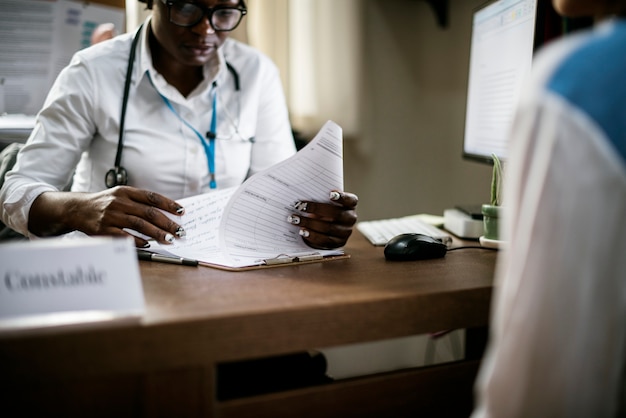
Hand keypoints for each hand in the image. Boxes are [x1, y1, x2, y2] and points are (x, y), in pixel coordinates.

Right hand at [29, 186, 185, 247]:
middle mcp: (119, 202)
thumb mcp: (121, 195)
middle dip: (167, 223)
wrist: (77, 208)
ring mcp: (111, 216)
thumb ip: (140, 202)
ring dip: (157, 233)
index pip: (152, 197)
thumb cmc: (106, 203)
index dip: (168, 204)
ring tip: (170, 239)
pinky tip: (149, 244)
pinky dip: (138, 241)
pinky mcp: (104, 229)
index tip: (182, 212)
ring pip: (139, 225)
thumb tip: (167, 213)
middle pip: (148, 213)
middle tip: (180, 231)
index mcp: (126, 191)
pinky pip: (124, 237)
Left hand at [288, 190, 357, 248]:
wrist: (325, 228)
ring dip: (309, 223)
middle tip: (301, 206)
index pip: (350, 200)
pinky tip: (302, 231)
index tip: (330, 194)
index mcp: (350, 205)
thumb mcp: (324, 202)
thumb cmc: (323, 210)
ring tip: (296, 219)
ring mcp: (345, 232)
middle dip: (317, 209)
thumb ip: (319, 197)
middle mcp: (350, 218)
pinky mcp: (338, 243)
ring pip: (328, 228)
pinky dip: (312, 235)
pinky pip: (324, 240)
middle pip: (336, 214)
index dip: (342, 197)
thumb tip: (302, 195)